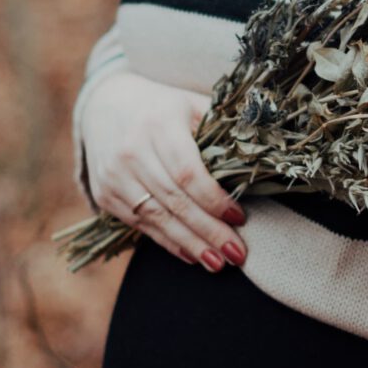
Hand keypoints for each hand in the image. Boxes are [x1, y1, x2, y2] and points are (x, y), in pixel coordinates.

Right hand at [80, 68, 245, 269]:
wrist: (104, 106)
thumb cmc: (162, 108)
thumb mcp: (191, 105)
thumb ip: (222, 126)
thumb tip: (263, 150)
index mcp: (158, 124)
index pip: (187, 172)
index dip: (214, 199)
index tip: (239, 217)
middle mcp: (131, 151)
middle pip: (174, 200)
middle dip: (208, 230)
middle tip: (236, 253)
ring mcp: (114, 175)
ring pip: (156, 217)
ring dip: (190, 244)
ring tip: (217, 263)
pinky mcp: (105, 194)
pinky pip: (140, 224)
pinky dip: (168, 242)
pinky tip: (191, 254)